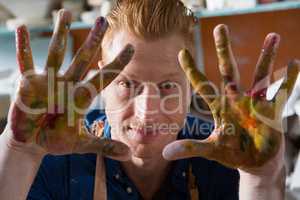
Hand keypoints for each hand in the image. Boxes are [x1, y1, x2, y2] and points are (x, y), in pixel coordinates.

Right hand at [4, 10, 133, 160]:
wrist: (34, 143)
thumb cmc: (57, 140)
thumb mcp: (82, 144)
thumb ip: (104, 146)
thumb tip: (129, 154)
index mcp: (81, 96)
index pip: (104, 77)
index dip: (117, 64)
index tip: (131, 48)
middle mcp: (68, 84)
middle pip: (83, 58)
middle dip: (93, 40)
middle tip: (103, 20)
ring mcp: (48, 81)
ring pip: (57, 53)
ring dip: (61, 34)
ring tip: (65, 13)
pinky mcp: (28, 84)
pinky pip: (26, 62)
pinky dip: (25, 47)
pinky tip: (24, 29)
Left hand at [163, 24, 298, 171]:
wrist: (254, 162)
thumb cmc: (231, 153)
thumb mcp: (210, 150)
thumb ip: (190, 148)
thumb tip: (165, 153)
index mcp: (219, 107)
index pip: (202, 85)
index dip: (192, 70)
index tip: (181, 52)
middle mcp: (235, 100)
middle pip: (228, 70)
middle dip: (224, 50)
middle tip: (220, 27)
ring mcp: (255, 104)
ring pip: (260, 76)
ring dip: (266, 57)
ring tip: (273, 35)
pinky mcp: (273, 112)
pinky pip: (282, 92)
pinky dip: (289, 79)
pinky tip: (294, 63)